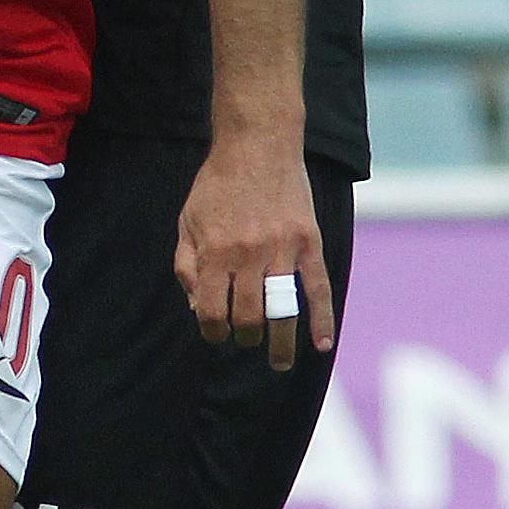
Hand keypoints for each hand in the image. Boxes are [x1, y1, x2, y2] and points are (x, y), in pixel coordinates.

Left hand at [174, 137, 334, 373]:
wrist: (258, 144)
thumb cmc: (217, 185)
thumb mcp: (187, 221)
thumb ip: (187, 264)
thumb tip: (196, 308)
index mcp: (214, 252)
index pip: (210, 311)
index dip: (211, 330)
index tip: (216, 332)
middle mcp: (247, 255)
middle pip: (246, 317)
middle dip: (243, 336)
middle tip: (244, 338)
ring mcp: (281, 250)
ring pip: (281, 311)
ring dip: (280, 344)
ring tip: (279, 363)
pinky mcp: (308, 242)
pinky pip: (318, 288)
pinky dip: (321, 319)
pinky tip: (322, 344)